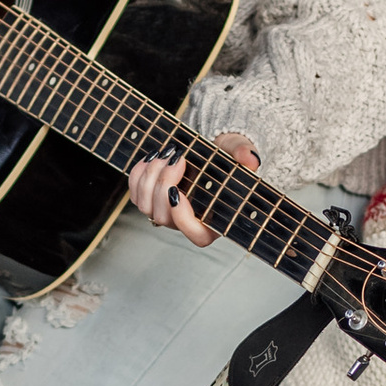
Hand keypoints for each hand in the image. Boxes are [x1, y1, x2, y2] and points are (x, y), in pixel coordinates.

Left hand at [127, 134, 258, 248]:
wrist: (206, 148)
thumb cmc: (225, 155)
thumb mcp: (237, 150)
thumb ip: (244, 153)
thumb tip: (250, 159)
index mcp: (215, 220)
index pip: (197, 236)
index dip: (183, 220)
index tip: (177, 193)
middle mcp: (188, 222)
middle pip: (165, 218)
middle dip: (164, 185)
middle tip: (177, 158)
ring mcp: (167, 213)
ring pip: (146, 207)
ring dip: (150, 178)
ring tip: (166, 154)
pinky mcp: (150, 200)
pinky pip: (135, 194)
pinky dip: (139, 175)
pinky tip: (152, 158)